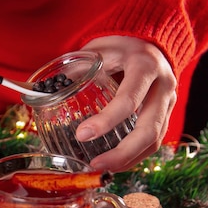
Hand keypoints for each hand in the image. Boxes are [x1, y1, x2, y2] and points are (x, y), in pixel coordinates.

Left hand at [77, 36, 176, 171]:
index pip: (128, 99)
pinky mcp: (166, 114)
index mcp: (144, 65)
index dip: (106, 120)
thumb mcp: (97, 50)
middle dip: (122, 153)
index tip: (82, 135)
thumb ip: (74, 70)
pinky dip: (135, 156)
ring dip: (129, 160)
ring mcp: (169, 101)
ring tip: (103, 168)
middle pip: (149, 129)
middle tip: (96, 164)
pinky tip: (115, 163)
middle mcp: (163, 85)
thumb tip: (38, 92)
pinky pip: (154, 141)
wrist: (150, 40)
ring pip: (155, 140)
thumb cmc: (119, 45)